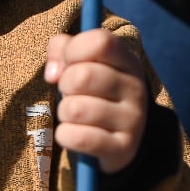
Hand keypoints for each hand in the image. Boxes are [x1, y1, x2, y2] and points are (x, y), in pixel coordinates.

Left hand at [44, 28, 146, 173]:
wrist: (122, 139)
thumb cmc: (93, 92)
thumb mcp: (82, 63)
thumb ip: (62, 49)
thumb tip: (54, 73)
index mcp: (128, 61)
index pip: (100, 42)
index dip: (74, 50)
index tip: (70, 62)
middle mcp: (135, 88)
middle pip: (82, 76)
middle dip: (64, 85)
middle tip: (72, 93)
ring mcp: (132, 120)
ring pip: (75, 109)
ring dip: (65, 112)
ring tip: (76, 114)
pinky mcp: (122, 148)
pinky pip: (78, 138)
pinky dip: (66, 135)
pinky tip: (75, 133)